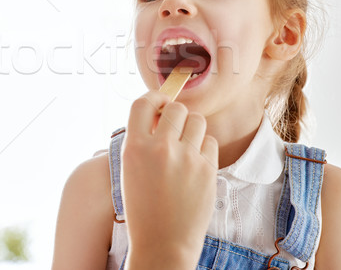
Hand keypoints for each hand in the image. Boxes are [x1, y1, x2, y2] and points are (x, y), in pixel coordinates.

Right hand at [121, 91, 217, 269]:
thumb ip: (142, 139)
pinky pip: (210, 141)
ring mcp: (186, 159)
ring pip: (197, 120)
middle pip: (175, 107)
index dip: (154, 97)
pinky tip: (195, 164)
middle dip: (175, 115)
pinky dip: (203, 148)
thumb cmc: (143, 206)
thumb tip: (160, 111)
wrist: (163, 243)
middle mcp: (160, 149)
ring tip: (185, 146)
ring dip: (191, 128)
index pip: (143, 102)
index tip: (159, 102)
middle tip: (173, 129)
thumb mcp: (130, 169)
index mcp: (134, 148)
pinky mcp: (207, 170)